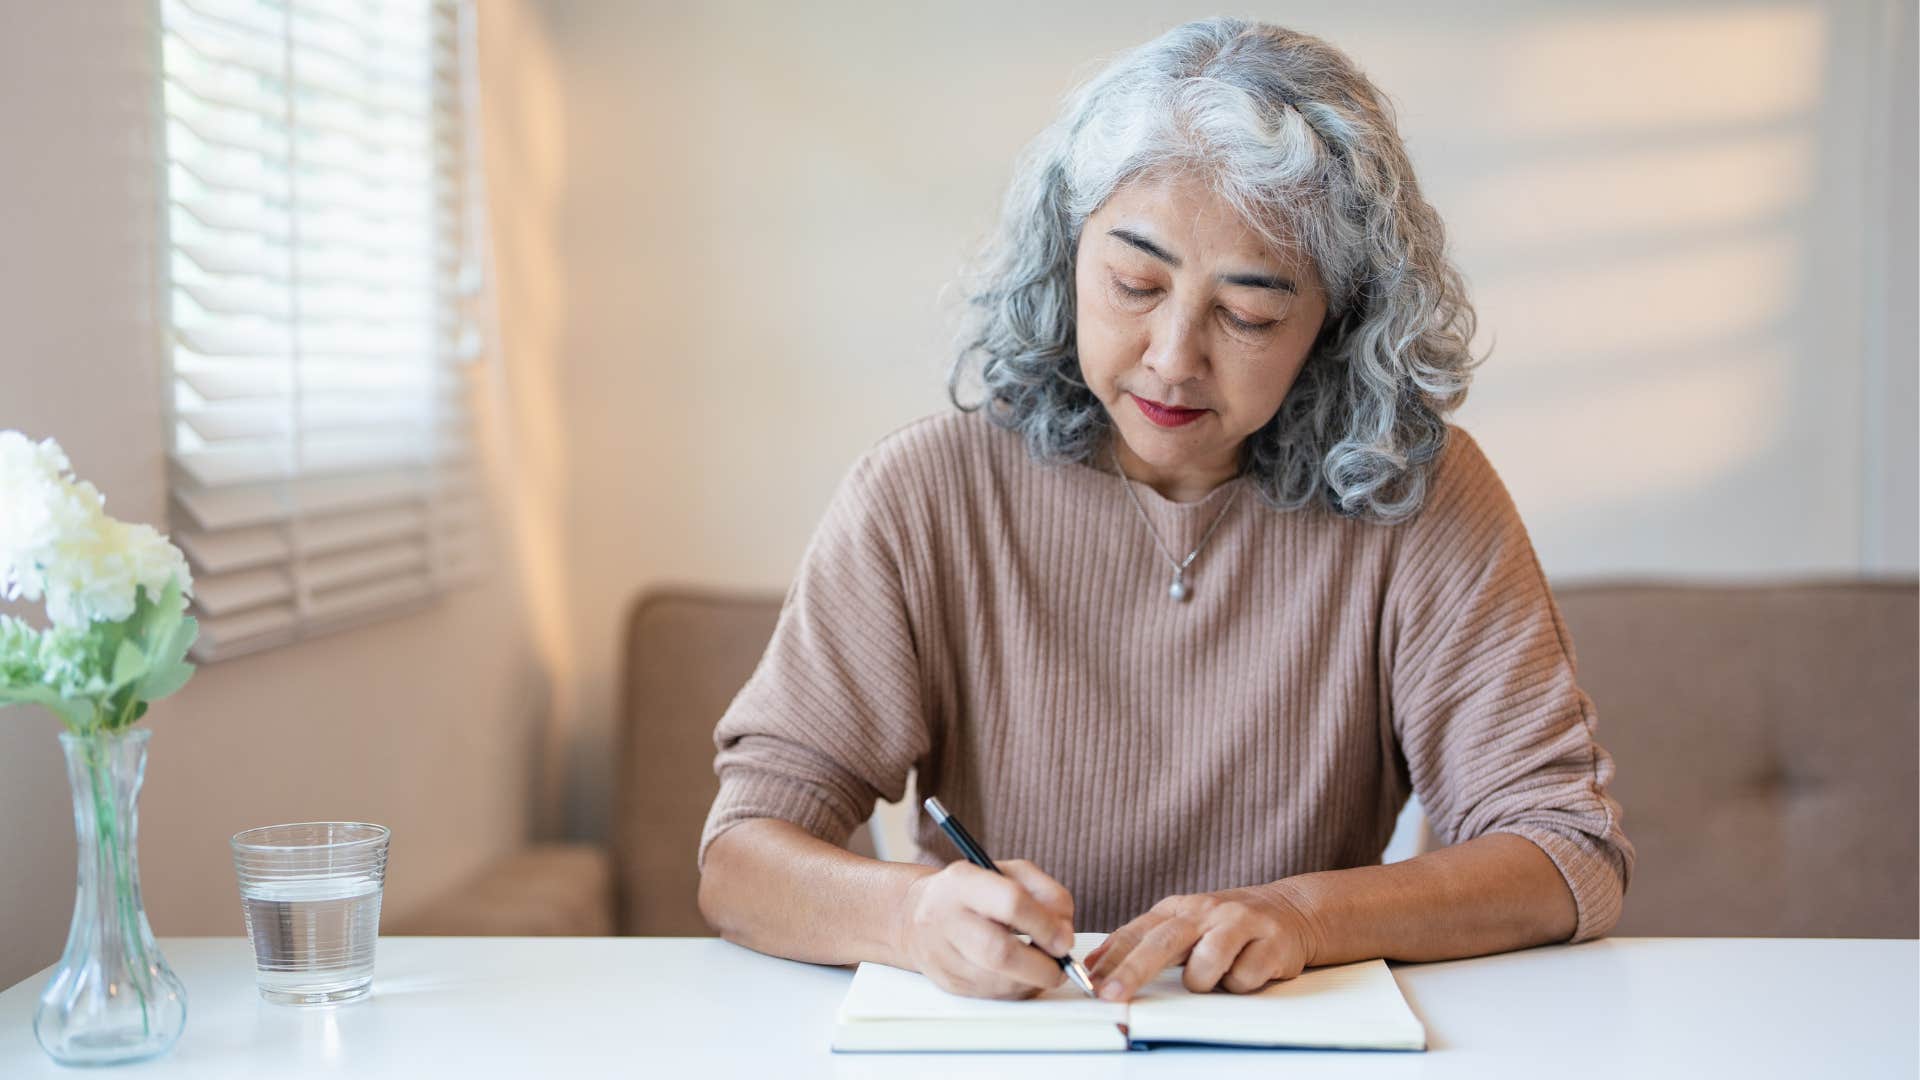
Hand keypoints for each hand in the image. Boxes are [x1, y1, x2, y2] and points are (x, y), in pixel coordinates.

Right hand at [893, 859, 1076, 999]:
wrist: (914, 916)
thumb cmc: (972, 892)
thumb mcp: (1009, 873)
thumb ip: (1047, 894)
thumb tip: (1064, 933)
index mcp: (963, 882)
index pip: (1010, 903)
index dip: (1045, 925)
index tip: (1065, 940)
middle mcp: (946, 918)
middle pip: (999, 953)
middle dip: (1041, 966)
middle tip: (1060, 965)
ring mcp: (943, 955)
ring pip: (998, 982)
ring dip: (1033, 981)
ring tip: (1042, 967)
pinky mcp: (948, 984)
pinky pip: (993, 996)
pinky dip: (1018, 990)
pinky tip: (1022, 975)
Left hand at [1084, 885, 1322, 1000]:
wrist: (1291, 911)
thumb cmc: (1228, 925)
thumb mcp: (1184, 924)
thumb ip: (1145, 941)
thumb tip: (1098, 964)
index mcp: (1179, 908)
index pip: (1137, 932)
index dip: (1112, 958)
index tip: (1091, 980)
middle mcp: (1206, 911)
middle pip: (1162, 943)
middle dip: (1133, 971)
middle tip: (1113, 994)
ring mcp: (1240, 923)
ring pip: (1206, 965)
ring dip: (1205, 981)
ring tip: (1216, 975)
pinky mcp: (1271, 942)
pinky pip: (1243, 978)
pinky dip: (1240, 984)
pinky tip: (1247, 970)